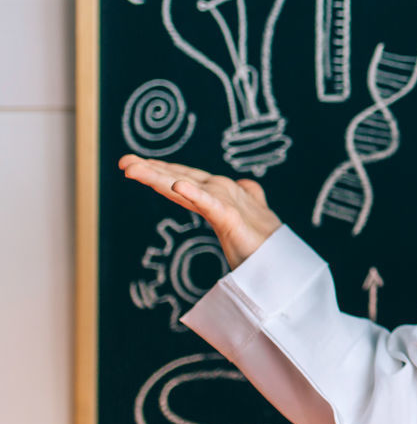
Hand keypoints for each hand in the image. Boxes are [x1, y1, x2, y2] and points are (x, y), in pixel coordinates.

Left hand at [118, 154, 282, 269]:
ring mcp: (227, 204)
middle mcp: (221, 193)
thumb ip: (247, 201)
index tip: (132, 165)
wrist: (285, 261)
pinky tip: (179, 186)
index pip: (182, 179)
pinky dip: (195, 194)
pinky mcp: (233, 219)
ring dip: (159, 177)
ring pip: (186, 186)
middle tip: (124, 161)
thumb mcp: (246, 222)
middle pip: (178, 178)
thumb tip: (247, 186)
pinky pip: (210, 204)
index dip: (158, 171)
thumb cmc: (266, 244)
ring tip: (134, 169)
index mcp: (218, 196)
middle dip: (150, 170)